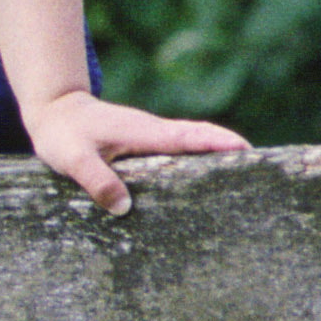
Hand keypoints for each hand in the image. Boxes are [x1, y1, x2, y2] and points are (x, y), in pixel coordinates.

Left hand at [24, 87, 248, 217]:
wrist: (55, 113)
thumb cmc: (63, 134)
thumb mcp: (71, 158)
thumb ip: (95, 180)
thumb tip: (124, 208)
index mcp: (144, 132)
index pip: (190, 136)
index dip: (218, 142)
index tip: (247, 151)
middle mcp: (155, 134)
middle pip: (203, 141)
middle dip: (233, 153)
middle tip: (265, 177)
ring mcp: (153, 141)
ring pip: (194, 148)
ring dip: (219, 161)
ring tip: (247, 189)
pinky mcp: (148, 149)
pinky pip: (180, 156)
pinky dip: (199, 166)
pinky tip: (207, 191)